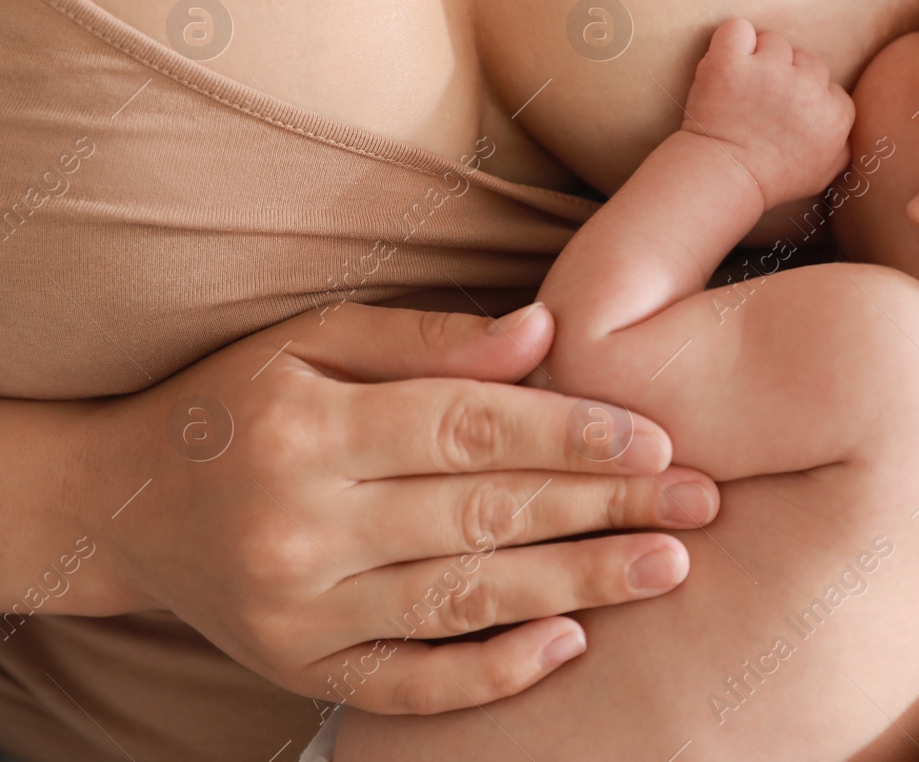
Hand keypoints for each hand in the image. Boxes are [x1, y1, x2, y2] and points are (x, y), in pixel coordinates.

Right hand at [90, 301, 719, 714]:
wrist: (122, 504)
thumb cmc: (236, 401)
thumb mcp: (310, 341)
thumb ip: (425, 337)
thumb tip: (544, 332)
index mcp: (309, 428)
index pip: (469, 429)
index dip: (572, 433)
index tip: (658, 438)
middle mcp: (303, 525)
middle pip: (485, 515)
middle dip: (605, 508)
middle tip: (700, 502)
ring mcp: (301, 611)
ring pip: (466, 598)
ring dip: (579, 584)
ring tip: (667, 566)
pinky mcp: (302, 669)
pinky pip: (411, 683)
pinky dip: (492, 672)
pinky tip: (568, 646)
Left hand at [682, 18, 854, 207]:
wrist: (722, 177)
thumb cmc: (771, 180)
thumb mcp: (822, 174)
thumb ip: (842, 147)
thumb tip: (846, 127)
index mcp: (835, 116)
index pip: (829, 83)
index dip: (806, 95)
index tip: (785, 113)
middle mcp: (808, 88)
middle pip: (806, 59)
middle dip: (787, 75)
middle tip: (762, 101)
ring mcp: (770, 71)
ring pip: (774, 42)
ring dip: (759, 58)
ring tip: (742, 88)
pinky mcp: (732, 62)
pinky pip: (738, 30)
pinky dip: (732, 41)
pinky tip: (727, 63)